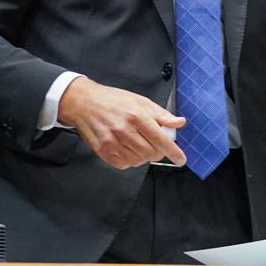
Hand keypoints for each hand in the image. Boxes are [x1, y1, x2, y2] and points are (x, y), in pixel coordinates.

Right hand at [57, 77, 185, 169]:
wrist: (85, 102)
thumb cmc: (113, 100)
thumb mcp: (141, 101)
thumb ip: (161, 114)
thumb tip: (179, 122)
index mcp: (136, 115)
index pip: (160, 139)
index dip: (173, 151)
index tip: (181, 159)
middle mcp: (124, 130)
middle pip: (151, 153)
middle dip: (158, 152)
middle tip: (155, 144)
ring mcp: (112, 142)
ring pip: (138, 160)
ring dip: (144, 156)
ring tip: (139, 143)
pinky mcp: (103, 151)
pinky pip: (124, 164)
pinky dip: (131, 160)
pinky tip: (128, 148)